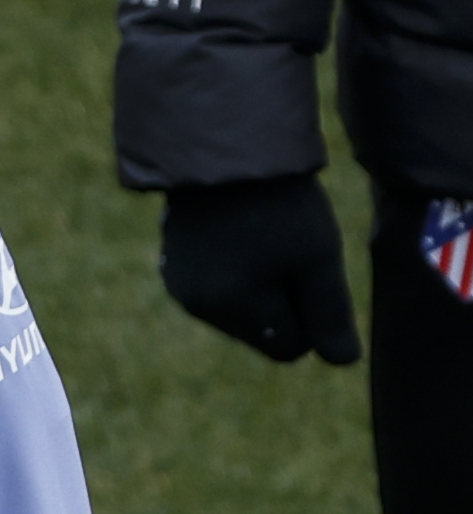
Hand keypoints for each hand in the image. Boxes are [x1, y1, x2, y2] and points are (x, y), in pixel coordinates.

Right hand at [159, 173, 361, 362]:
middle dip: (283, 302)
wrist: (223, 151)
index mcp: (234, 309)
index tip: (311, 270)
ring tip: (263, 237)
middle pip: (263, 331)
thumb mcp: (318, 258)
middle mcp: (199, 307)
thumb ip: (330, 315)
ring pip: (240, 311)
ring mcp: (179, 287)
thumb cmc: (280, 205)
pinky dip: (235, 273)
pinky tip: (240, 235)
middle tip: (289, 250)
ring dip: (259, 287)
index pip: (290, 348)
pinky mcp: (172, 266)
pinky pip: (217, 290)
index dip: (312, 315)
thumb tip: (342, 362)